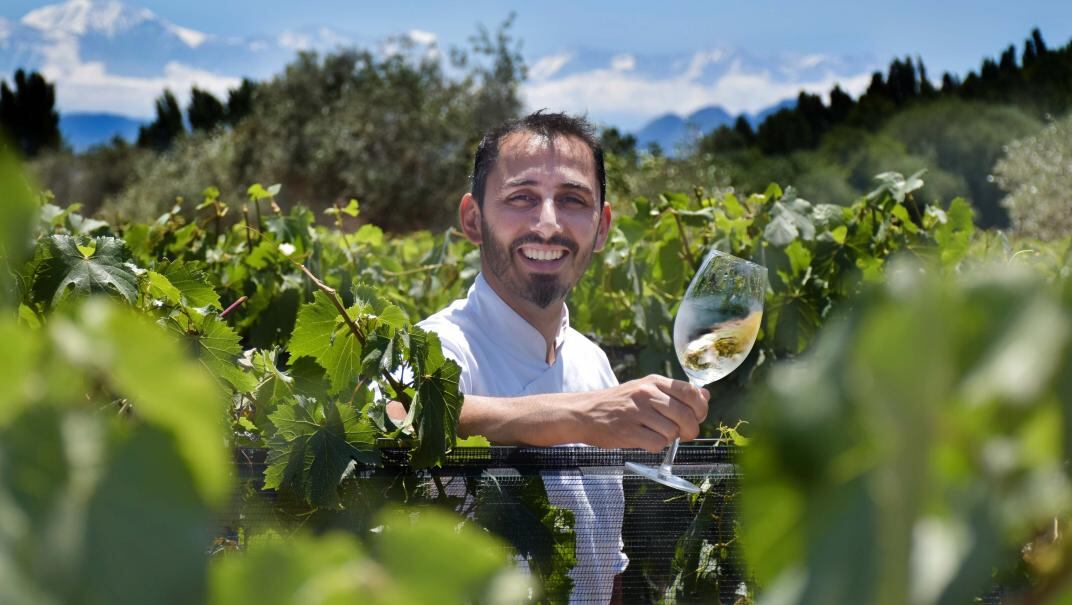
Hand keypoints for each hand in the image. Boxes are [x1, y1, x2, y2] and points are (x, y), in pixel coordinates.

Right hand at [576, 375, 709, 452]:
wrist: (585, 412)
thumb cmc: (620, 403)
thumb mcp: (647, 389)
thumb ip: (676, 393)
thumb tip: (705, 395)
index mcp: (654, 381)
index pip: (691, 393)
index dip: (700, 409)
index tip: (696, 418)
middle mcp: (646, 393)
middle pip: (685, 415)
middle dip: (689, 430)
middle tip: (682, 435)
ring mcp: (636, 412)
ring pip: (672, 432)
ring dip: (668, 439)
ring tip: (656, 434)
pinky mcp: (627, 431)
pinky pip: (656, 444)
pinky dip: (655, 447)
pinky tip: (645, 440)